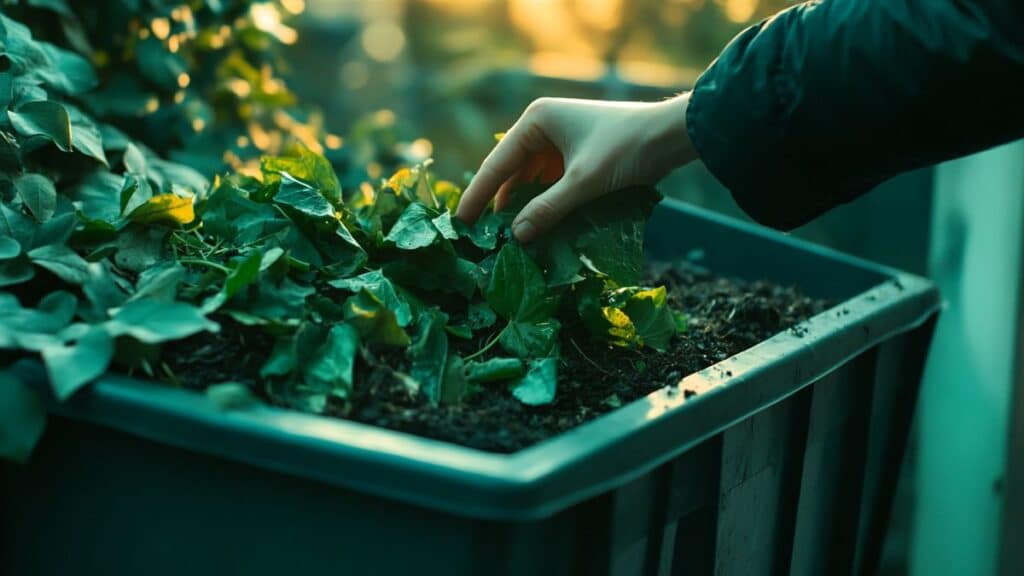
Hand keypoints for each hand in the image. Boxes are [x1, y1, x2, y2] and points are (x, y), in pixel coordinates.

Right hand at [455, 93, 697, 242]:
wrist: (673, 136)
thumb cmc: (627, 148)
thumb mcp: (584, 182)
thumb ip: (548, 210)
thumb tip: (516, 237)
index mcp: (536, 121)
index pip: (496, 164)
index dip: (477, 196)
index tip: (460, 225)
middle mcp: (543, 127)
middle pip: (511, 173)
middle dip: (500, 206)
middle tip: (483, 240)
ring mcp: (560, 142)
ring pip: (531, 182)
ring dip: (524, 209)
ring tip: (510, 241)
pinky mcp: (576, 158)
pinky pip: (550, 185)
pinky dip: (544, 206)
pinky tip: (538, 230)